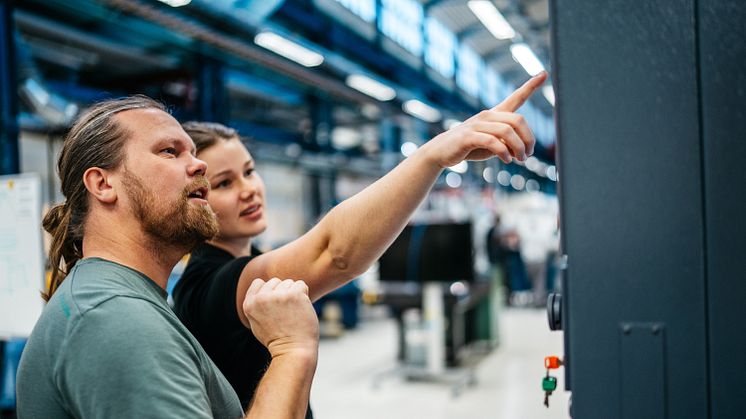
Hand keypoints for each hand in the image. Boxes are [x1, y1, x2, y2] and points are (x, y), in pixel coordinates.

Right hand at [242, 278, 319, 358]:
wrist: (293, 350)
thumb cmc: (277, 338)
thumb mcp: (257, 321)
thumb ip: (257, 304)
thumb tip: (263, 285)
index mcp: (249, 304)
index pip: (259, 283)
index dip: (269, 293)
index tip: (275, 309)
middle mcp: (261, 298)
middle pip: (275, 281)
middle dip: (282, 293)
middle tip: (285, 314)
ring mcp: (277, 296)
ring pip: (289, 283)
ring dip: (294, 295)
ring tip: (293, 313)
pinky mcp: (294, 295)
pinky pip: (301, 285)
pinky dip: (304, 295)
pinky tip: (301, 309)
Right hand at [421, 71, 547, 166]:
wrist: (442, 151)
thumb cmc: (470, 147)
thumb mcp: (492, 144)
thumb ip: (507, 142)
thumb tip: (523, 149)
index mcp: (495, 114)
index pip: (516, 97)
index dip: (531, 86)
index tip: (545, 73)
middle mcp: (487, 115)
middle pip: (518, 120)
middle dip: (528, 139)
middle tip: (528, 154)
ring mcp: (477, 125)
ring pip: (507, 132)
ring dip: (518, 148)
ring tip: (520, 159)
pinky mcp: (469, 136)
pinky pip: (492, 141)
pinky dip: (503, 152)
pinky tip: (507, 160)